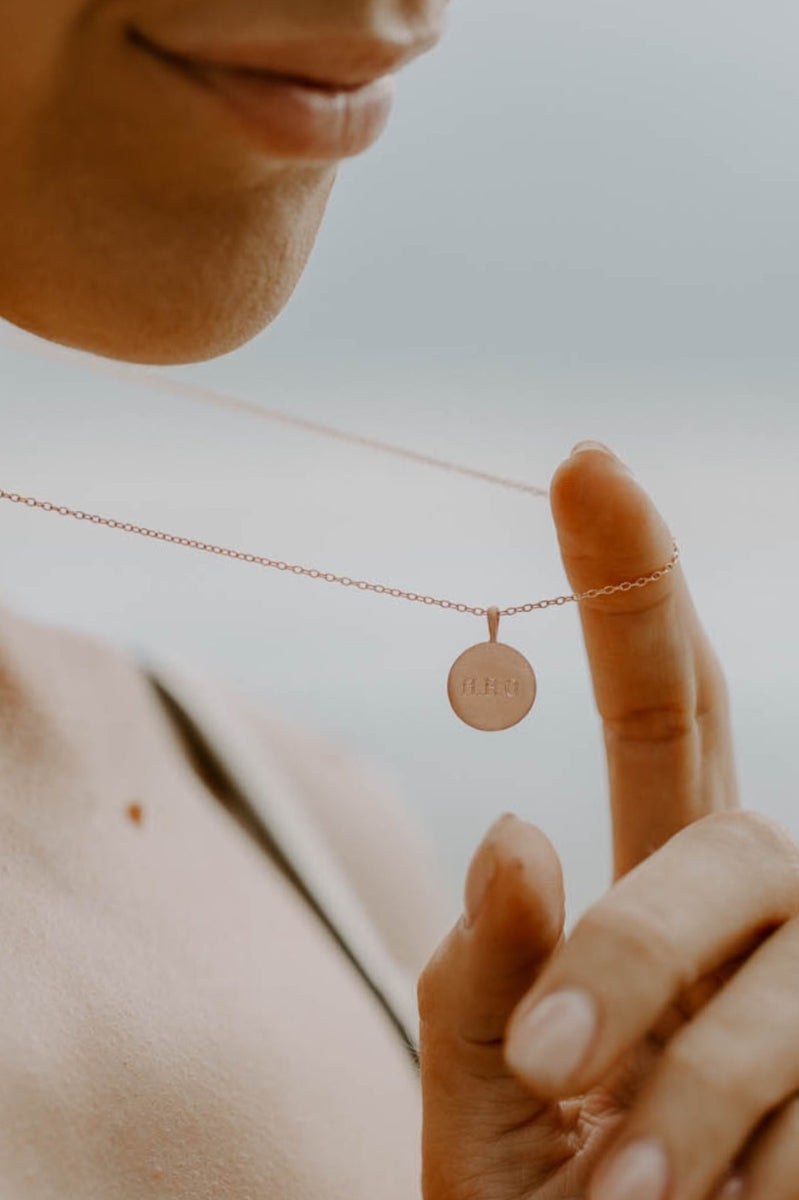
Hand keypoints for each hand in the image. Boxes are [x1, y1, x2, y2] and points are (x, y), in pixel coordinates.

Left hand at [418, 443, 798, 1198]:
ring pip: (785, 977)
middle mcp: (756, 916)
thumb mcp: (483, 1117)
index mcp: (655, 895)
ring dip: (694, 1094)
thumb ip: (481, 987)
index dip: (631, 583)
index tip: (584, 460)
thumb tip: (512, 824)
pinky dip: (762, 1169)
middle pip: (728, 837)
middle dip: (635, 952)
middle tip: (544, 1071)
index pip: (661, 709)